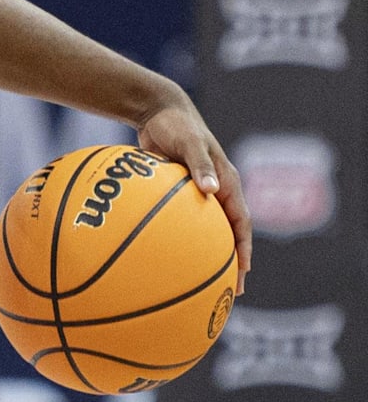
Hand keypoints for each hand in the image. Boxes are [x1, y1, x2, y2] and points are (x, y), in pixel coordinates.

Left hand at [138, 104, 252, 294]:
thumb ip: (200, 165)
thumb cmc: (177, 125)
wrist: (157, 111)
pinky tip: (161, 255)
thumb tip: (212, 191)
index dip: (244, 248)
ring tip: (198, 282)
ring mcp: (197, 193)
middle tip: (227, 289)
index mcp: (227, 182)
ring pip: (205, 230)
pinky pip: (181, 220)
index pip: (241, 222)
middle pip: (226, 233)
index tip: (243, 271)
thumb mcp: (190, 143)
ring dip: (205, 254)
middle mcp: (215, 191)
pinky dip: (178, 237)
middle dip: (229, 261)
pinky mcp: (178, 192)